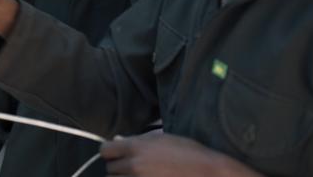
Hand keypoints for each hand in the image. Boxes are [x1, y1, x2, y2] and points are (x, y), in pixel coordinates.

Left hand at [100, 133, 262, 176]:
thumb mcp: (162, 138)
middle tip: (132, 166)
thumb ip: (137, 140)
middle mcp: (133, 166)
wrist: (207, 172)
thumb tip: (117, 140)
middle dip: (118, 166)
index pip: (105, 150)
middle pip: (110, 169)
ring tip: (140, 174)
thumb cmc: (188, 152)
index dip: (110, 151)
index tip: (116, 153)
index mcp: (136, 147)